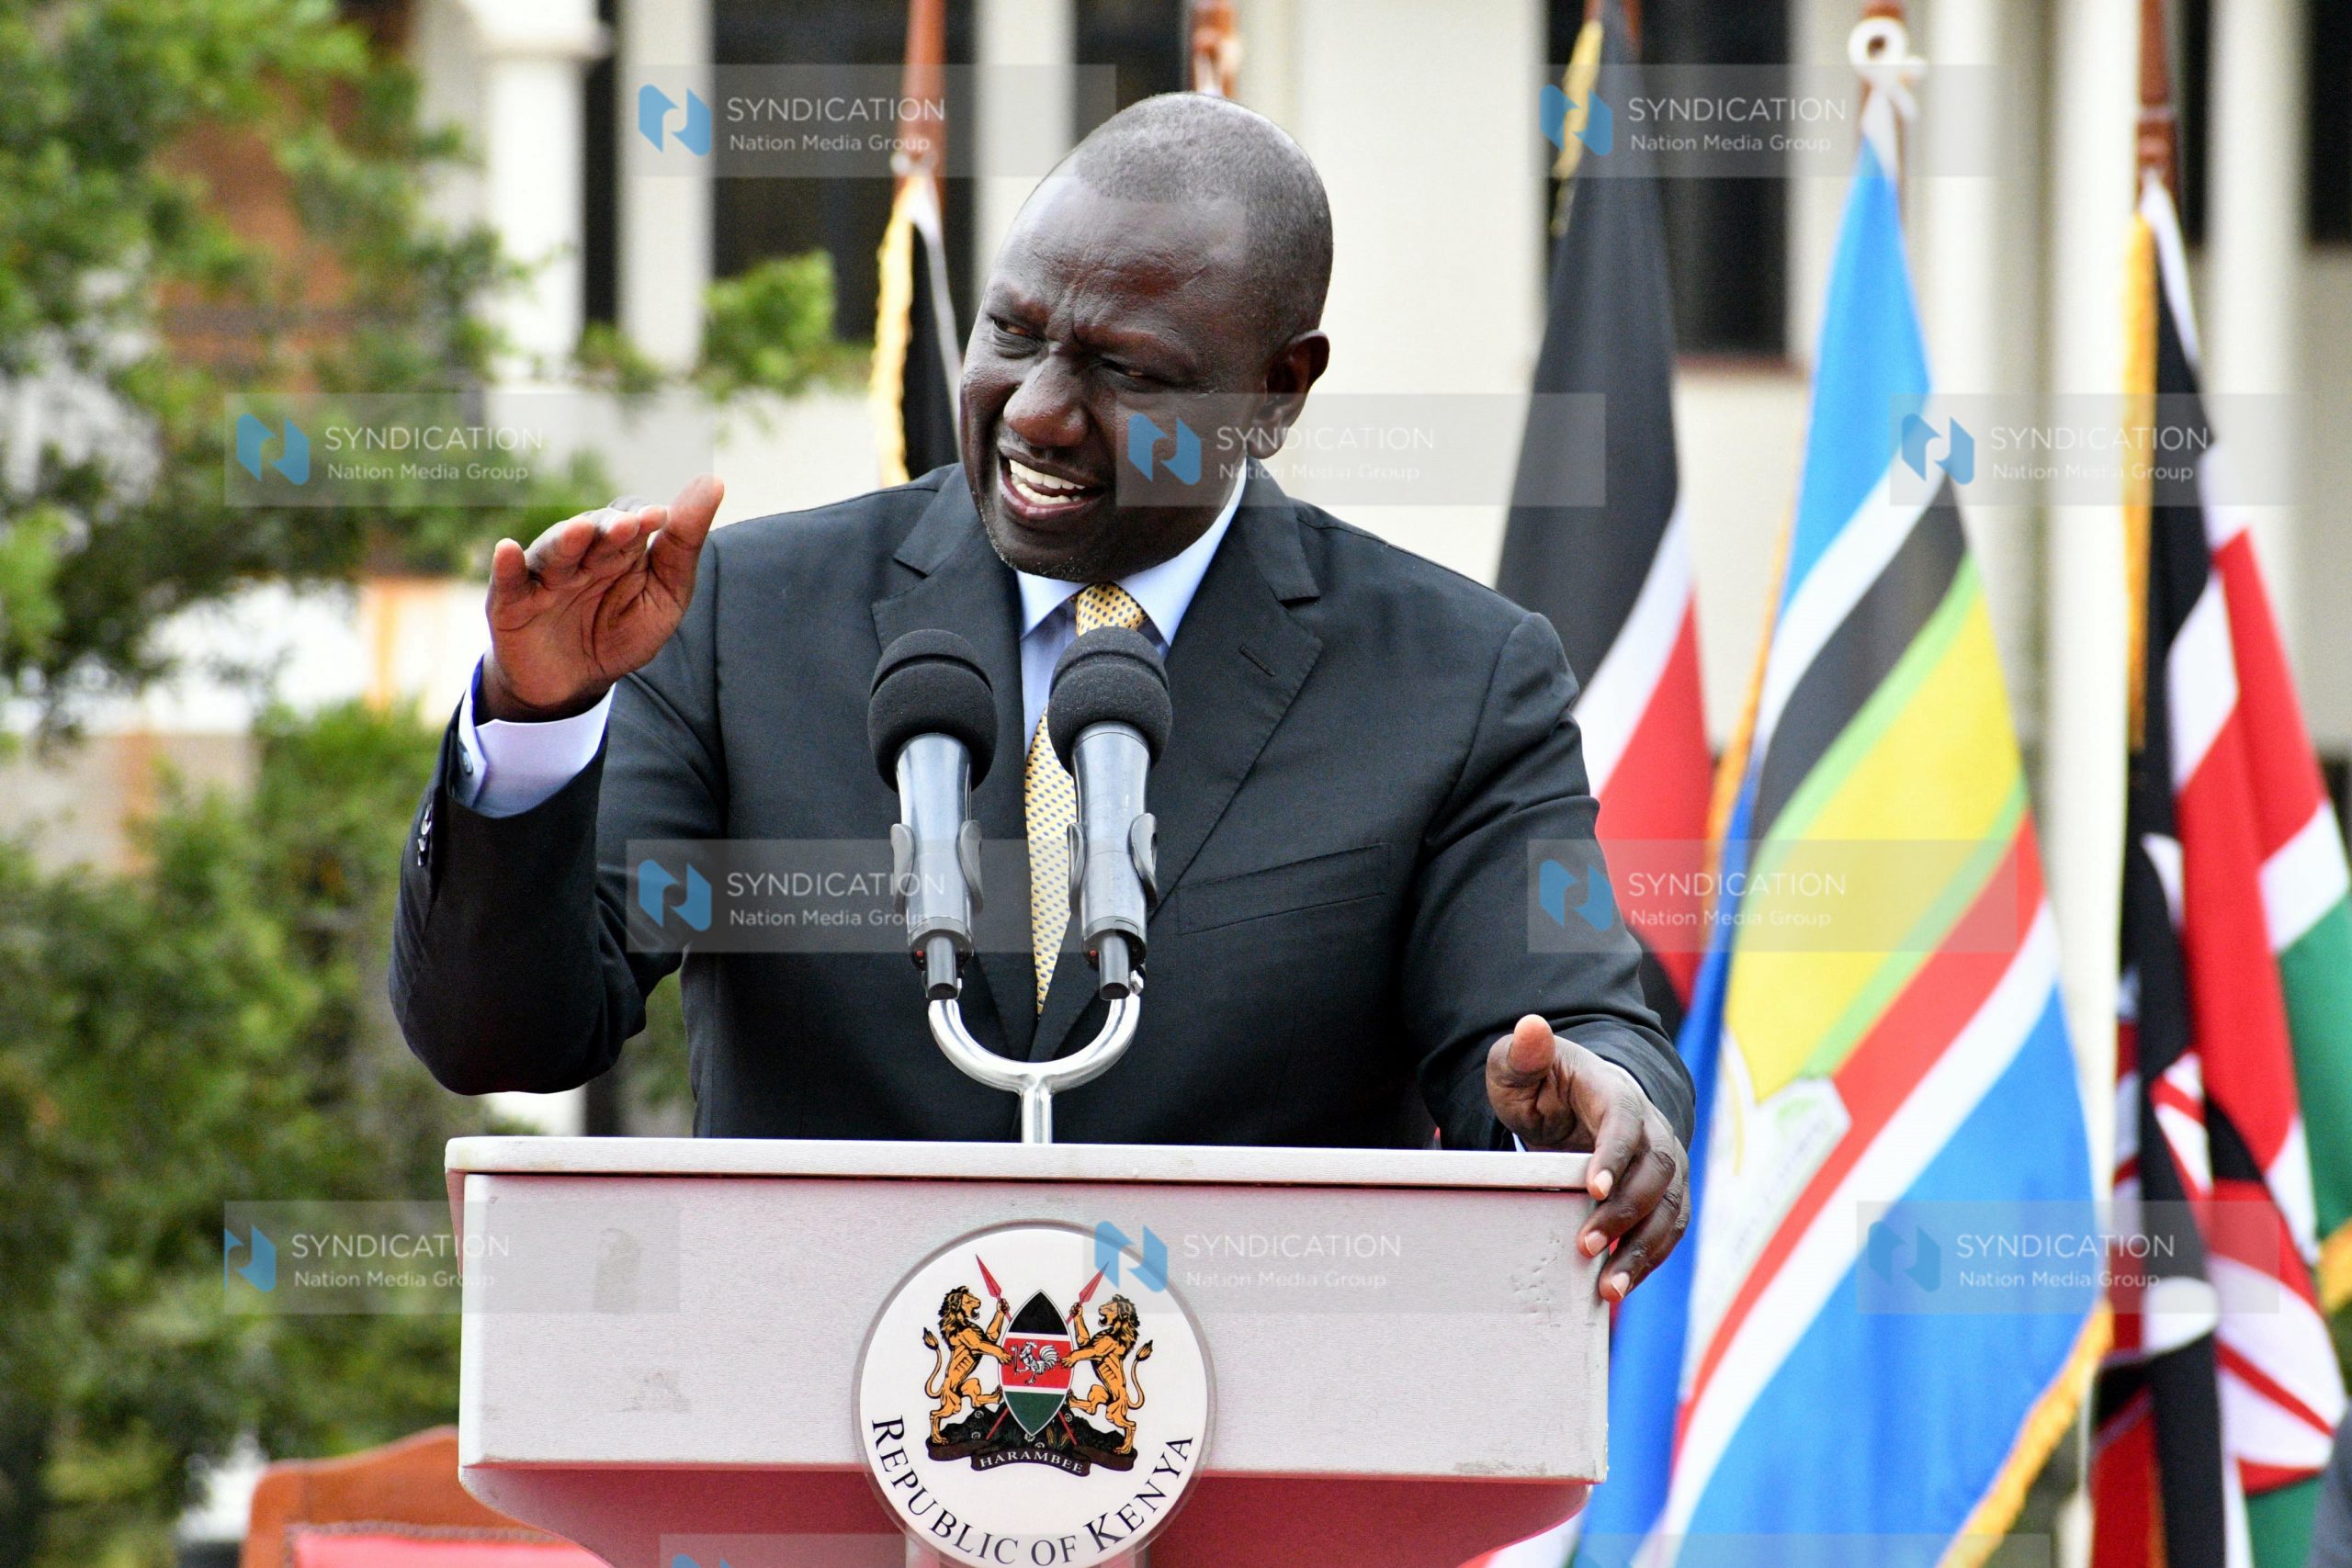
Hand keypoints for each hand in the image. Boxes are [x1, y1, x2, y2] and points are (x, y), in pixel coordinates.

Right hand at [479, 474, 724, 720]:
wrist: (573, 685)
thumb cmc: (622, 634)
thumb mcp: (666, 596)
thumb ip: (683, 546)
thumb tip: (713, 482)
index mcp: (620, 548)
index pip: (630, 520)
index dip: (642, 519)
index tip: (661, 517)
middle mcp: (582, 554)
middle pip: (593, 531)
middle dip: (609, 528)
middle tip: (627, 526)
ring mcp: (546, 576)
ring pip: (555, 551)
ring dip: (566, 539)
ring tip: (580, 531)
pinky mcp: (512, 603)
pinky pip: (509, 581)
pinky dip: (506, 566)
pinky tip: (507, 550)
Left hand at [1486, 1014, 1688, 1302]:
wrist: (1579, 1099)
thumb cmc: (1545, 1082)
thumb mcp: (1521, 1063)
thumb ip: (1524, 1051)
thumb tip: (1530, 1027)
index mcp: (1617, 1094)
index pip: (1625, 1122)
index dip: (1613, 1155)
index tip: (1591, 1189)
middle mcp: (1653, 1130)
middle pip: (1654, 1172)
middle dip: (1624, 1212)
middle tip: (1586, 1246)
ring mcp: (1665, 1164)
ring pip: (1669, 1209)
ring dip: (1642, 1249)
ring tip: (1609, 1288)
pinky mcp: (1665, 1195)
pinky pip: (1668, 1231)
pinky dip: (1649, 1260)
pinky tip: (1621, 1287)